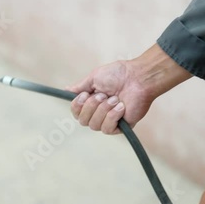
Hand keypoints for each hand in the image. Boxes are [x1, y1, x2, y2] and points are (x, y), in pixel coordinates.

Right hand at [67, 44, 191, 133]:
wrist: (138, 78)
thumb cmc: (119, 74)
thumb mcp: (94, 77)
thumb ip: (80, 87)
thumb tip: (66, 91)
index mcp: (91, 101)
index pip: (76, 112)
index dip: (78, 105)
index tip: (86, 94)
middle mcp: (99, 112)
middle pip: (82, 121)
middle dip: (91, 107)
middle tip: (103, 95)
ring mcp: (109, 120)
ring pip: (94, 126)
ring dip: (103, 110)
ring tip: (114, 99)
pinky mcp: (120, 127)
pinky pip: (107, 129)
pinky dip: (112, 116)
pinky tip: (120, 107)